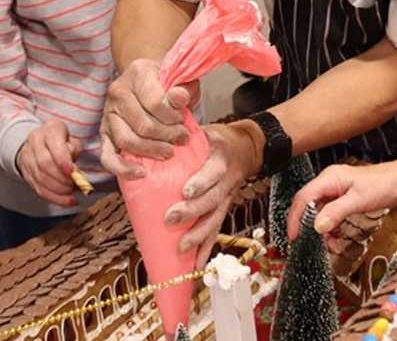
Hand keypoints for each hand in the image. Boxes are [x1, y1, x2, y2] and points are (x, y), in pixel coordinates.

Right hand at [16, 119, 81, 206]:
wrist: (41, 142)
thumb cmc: (62, 141)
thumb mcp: (72, 139)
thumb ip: (74, 150)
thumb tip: (74, 171)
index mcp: (50, 130)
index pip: (54, 144)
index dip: (63, 160)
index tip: (72, 172)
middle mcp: (35, 142)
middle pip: (44, 163)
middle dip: (61, 178)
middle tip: (74, 184)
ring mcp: (28, 158)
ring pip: (40, 178)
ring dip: (58, 190)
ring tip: (71, 193)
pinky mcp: (26, 173)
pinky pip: (39, 189)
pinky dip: (54, 198)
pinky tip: (67, 201)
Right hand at [100, 58, 199, 178]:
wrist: (152, 81)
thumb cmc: (170, 82)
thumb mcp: (183, 79)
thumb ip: (183, 89)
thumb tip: (179, 98)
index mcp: (138, 72)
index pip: (155, 102)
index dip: (173, 117)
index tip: (184, 120)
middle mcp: (118, 91)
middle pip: (142, 125)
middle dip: (167, 136)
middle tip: (182, 139)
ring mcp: (108, 113)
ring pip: (127, 140)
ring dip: (152, 150)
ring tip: (170, 151)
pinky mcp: (104, 133)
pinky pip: (108, 156)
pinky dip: (123, 168)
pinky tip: (141, 173)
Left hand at [162, 121, 262, 267]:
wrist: (247, 148)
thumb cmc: (218, 141)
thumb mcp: (205, 131)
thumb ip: (182, 137)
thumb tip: (149, 141)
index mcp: (221, 159)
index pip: (213, 172)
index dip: (202, 182)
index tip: (186, 191)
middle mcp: (227, 181)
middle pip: (213, 200)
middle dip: (192, 212)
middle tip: (170, 218)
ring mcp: (227, 198)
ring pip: (215, 219)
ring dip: (199, 235)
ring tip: (182, 247)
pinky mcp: (224, 209)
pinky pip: (216, 230)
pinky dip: (207, 248)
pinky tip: (196, 265)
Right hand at [287, 152, 396, 241]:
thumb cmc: (385, 185)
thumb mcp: (360, 201)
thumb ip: (336, 213)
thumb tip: (317, 226)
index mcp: (329, 178)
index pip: (303, 198)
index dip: (295, 218)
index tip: (294, 236)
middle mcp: (329, 182)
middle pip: (308, 205)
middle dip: (306, 225)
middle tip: (306, 243)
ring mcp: (336, 190)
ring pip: (318, 211)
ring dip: (320, 229)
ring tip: (327, 244)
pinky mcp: (343, 198)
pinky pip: (329, 213)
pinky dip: (330, 227)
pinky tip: (335, 238)